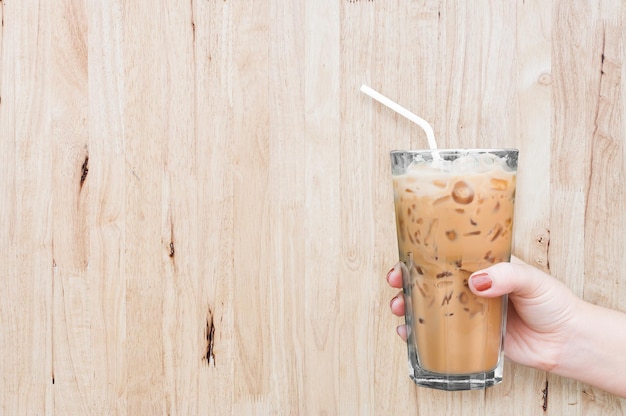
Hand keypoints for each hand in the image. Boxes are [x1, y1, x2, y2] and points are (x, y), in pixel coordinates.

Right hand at [386, 256, 581, 371]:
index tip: (405, 258)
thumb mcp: (531, 280)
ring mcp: (469, 312)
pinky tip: (409, 334)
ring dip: (409, 306)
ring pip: (430, 306)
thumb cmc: (554, 304)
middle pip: (430, 280)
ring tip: (399, 309)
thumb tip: (477, 281)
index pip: (447, 256)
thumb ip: (506, 276)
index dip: (421, 255)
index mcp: (483, 266)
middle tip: (396, 284)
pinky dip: (420, 334)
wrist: (567, 342)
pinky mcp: (470, 337)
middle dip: (406, 281)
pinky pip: (440, 334)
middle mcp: (471, 287)